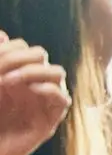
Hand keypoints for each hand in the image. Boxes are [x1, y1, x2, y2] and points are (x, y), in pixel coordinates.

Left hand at [0, 34, 70, 154]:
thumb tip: (2, 34)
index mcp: (13, 74)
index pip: (24, 47)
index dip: (10, 48)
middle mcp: (29, 85)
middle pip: (40, 55)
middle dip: (21, 58)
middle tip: (0, 70)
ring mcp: (41, 101)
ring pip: (56, 72)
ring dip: (34, 71)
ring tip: (9, 81)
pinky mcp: (49, 120)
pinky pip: (63, 98)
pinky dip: (48, 90)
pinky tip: (29, 92)